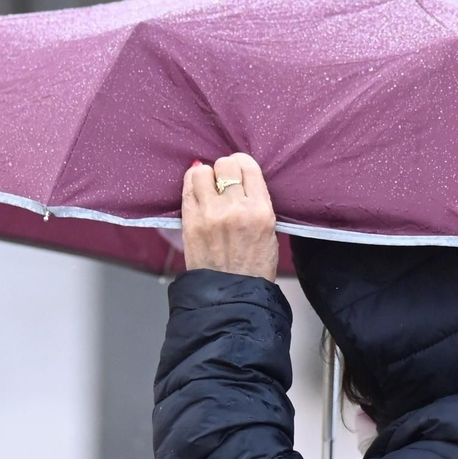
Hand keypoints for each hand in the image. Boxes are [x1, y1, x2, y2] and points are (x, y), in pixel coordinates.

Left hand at [181, 153, 278, 280]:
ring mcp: (211, 214)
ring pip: (202, 172)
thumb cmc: (253, 266)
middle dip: (224, 170)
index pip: (248, 166)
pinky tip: (197, 192)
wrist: (231, 294)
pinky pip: (187, 188)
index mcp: (261, 210)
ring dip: (205, 177)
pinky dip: (191, 185)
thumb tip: (240, 180)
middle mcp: (236, 208)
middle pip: (225, 164)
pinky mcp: (191, 221)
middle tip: (223, 182)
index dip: (241, 164)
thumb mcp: (270, 232)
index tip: (238, 171)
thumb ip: (257, 203)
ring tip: (208, 189)